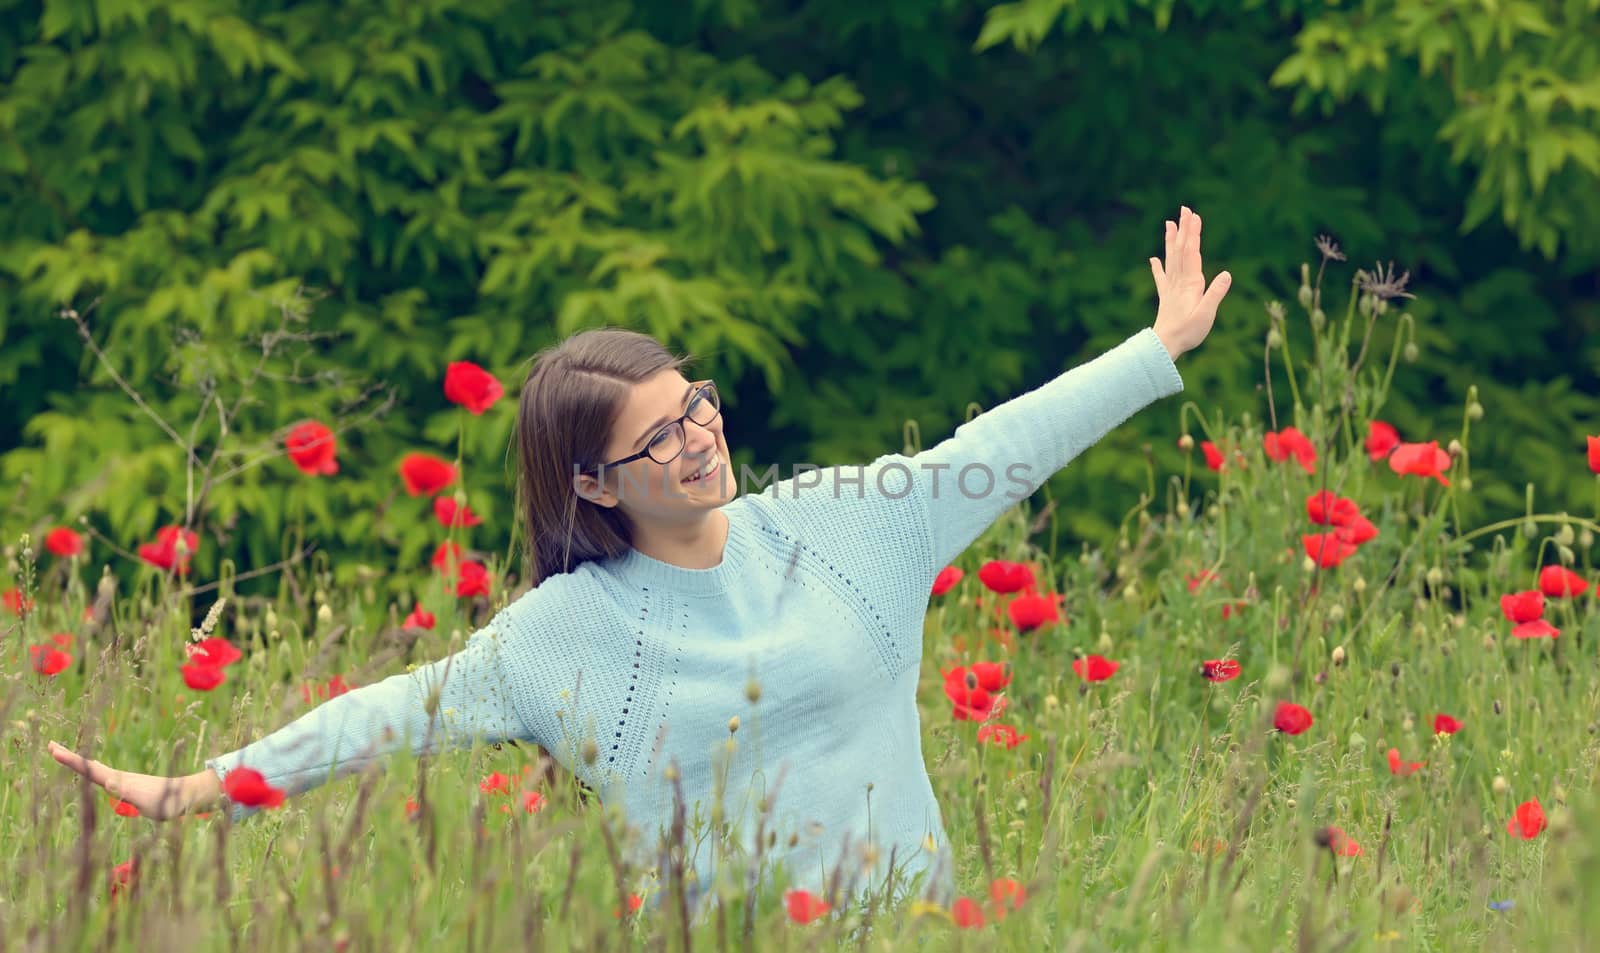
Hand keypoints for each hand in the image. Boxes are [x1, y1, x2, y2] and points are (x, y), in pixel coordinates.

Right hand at [47, 739, 219, 820]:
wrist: (187, 796)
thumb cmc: (168, 802)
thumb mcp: (145, 800)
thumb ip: (127, 791)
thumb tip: (108, 781)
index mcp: (119, 781)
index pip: (90, 770)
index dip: (72, 761)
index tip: (54, 750)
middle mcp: (119, 777)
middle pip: (89, 765)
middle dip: (70, 756)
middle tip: (50, 745)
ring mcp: (124, 780)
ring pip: (96, 768)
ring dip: (79, 761)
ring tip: (63, 754)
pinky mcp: (130, 784)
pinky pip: (105, 775)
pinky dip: (92, 770)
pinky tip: (91, 770)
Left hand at [1150, 206, 1231, 359]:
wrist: (1165, 345)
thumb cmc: (1188, 332)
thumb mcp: (1207, 314)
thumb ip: (1216, 293)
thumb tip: (1226, 274)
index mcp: (1191, 283)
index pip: (1192, 252)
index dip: (1193, 234)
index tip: (1194, 216)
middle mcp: (1179, 281)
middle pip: (1181, 250)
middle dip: (1184, 229)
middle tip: (1184, 209)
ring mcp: (1171, 288)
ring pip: (1171, 258)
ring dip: (1171, 240)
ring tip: (1169, 223)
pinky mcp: (1166, 297)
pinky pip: (1161, 278)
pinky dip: (1157, 266)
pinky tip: (1153, 258)